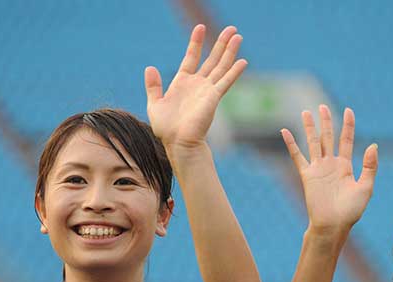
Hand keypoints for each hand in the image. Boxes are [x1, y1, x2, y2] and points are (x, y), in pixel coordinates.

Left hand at [145, 24, 245, 151]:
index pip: (191, 57)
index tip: (199, 28)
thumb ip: (153, 86)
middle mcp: (197, 84)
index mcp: (182, 82)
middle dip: (221, 43)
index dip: (196, 42)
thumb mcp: (155, 104)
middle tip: (231, 29)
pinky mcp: (213, 98)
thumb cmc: (166, 128)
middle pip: (212, 59)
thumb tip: (149, 67)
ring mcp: (207, 90)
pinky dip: (234, 72)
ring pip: (221, 66)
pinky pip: (225, 81)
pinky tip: (243, 61)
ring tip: (238, 36)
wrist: (178, 142)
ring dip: (230, 51)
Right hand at [282, 105, 377, 237]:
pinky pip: (297, 157)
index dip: (348, 125)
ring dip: (310, 128)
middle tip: (323, 106)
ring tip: (306, 112)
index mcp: (346, 166)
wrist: (333, 225)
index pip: (346, 140)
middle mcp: (331, 164)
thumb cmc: (351, 211)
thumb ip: (370, 166)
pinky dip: (290, 144)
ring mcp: (318, 169)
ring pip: (313, 143)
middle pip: (328, 137)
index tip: (349, 110)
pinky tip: (284, 132)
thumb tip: (373, 145)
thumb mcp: (366, 187)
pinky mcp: (307, 176)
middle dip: (326, 121)